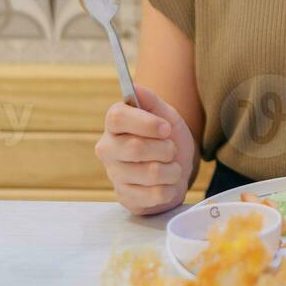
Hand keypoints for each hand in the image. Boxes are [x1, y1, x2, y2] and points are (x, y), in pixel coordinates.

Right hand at [94, 86, 196, 215]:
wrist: (177, 169)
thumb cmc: (167, 140)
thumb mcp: (166, 116)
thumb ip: (151, 102)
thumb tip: (134, 87)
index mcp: (114, 125)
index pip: (117, 117)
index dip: (145, 123)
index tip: (166, 128)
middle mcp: (108, 149)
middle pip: (135, 148)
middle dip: (165, 149)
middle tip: (171, 149)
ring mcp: (115, 175)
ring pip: (150, 173)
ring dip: (172, 170)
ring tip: (171, 167)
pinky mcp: (125, 198)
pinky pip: (154, 195)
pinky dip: (170, 188)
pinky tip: (166, 184)